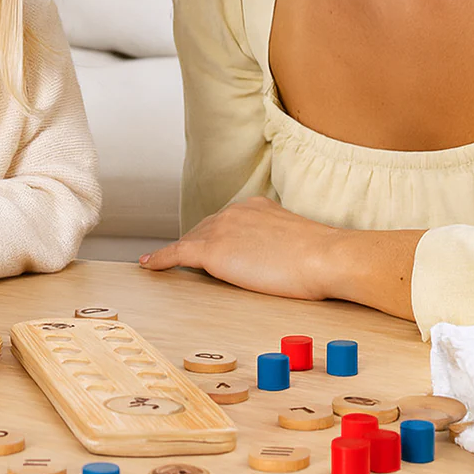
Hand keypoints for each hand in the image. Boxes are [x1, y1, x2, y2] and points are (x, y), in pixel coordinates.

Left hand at [140, 196, 336, 300]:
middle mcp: (236, 211)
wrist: (326, 258)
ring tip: (161, 264)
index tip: (211, 247)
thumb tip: (285, 262)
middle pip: (205, 230)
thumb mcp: (300, 245)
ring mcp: (223, 228)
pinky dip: (160, 259)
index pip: (227, 223)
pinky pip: (177, 253)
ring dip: (177, 253)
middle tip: (179, 260)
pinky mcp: (213, 250)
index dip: (216, 237)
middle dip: (194, 245)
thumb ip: (283, 247)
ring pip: (192, 242)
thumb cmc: (324, 259)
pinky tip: (147, 266)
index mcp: (257, 207)